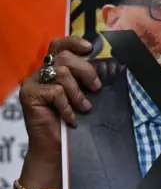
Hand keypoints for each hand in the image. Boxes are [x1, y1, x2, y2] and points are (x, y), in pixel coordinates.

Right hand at [18, 37, 100, 188]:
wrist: (55, 146)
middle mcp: (40, 72)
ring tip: (84, 108)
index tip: (89, 48)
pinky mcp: (29, 95)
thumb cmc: (71, 118)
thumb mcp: (80, 93)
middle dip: (85, 71)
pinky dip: (67, 106)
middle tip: (96, 87)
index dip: (73, 42)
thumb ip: (83, 78)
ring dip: (77, 92)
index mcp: (52, 68)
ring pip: (61, 74)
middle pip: (64, 57)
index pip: (58, 45)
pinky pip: (55, 92)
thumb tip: (103, 65)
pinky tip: (71, 118)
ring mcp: (32, 83)